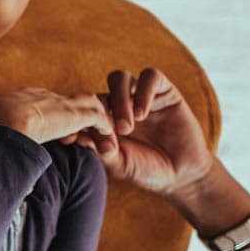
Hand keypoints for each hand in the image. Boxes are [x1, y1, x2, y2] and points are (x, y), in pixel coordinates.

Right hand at [0, 88, 112, 144]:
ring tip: (101, 139)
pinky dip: (104, 128)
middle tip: (82, 136)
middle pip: (64, 102)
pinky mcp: (74, 114)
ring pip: (86, 106)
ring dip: (94, 122)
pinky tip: (108, 140)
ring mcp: (57, 103)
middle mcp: (39, 96)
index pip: (39, 103)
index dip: (49, 118)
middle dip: (74, 118)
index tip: (54, 133)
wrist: (0, 126)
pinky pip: (99, 117)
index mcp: (15, 99)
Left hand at [66, 67, 212, 193]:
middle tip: (111, 135)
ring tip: (127, 127)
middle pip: (99, 91)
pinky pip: (151, 76)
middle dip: (100, 112)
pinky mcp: (164, 92)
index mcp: (103, 121)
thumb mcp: (118, 165)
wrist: (180, 174)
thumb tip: (79, 138)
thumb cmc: (145, 170)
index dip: (75, 120)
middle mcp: (119, 106)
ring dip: (119, 100)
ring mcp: (141, 96)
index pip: (83, 109)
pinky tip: (143, 115)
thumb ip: (100, 150)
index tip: (69, 138)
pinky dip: (143, 92)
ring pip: (120, 78)